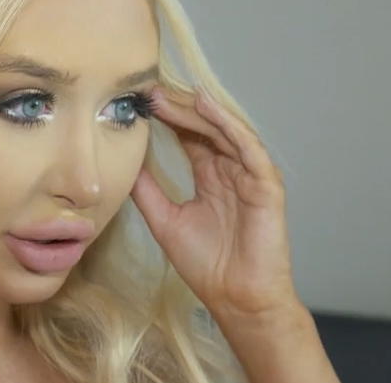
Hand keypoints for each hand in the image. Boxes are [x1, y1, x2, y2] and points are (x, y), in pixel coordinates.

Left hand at [130, 84, 297, 318]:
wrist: (236, 299)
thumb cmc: (206, 265)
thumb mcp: (165, 219)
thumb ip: (147, 190)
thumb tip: (124, 163)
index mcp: (211, 176)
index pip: (189, 136)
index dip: (168, 117)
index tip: (141, 100)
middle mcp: (231, 170)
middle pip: (205, 127)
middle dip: (178, 108)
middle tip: (151, 91)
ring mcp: (250, 175)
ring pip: (225, 131)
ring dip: (199, 111)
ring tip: (171, 95)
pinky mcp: (266, 185)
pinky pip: (248, 148)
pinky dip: (229, 125)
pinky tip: (207, 108)